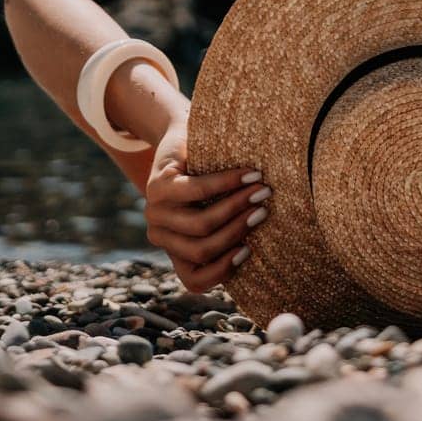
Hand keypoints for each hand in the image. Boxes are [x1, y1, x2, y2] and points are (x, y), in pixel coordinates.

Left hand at [143, 118, 269, 291]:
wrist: (181, 140)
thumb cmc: (208, 178)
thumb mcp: (216, 209)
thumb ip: (229, 228)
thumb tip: (266, 242)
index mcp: (175, 251)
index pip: (195, 280)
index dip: (224, 271)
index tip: (250, 250)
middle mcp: (160, 236)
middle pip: (202, 249)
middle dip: (239, 231)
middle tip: (265, 210)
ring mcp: (155, 213)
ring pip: (201, 224)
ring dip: (237, 206)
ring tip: (261, 191)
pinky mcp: (158, 186)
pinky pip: (199, 190)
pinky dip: (228, 183)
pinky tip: (249, 175)